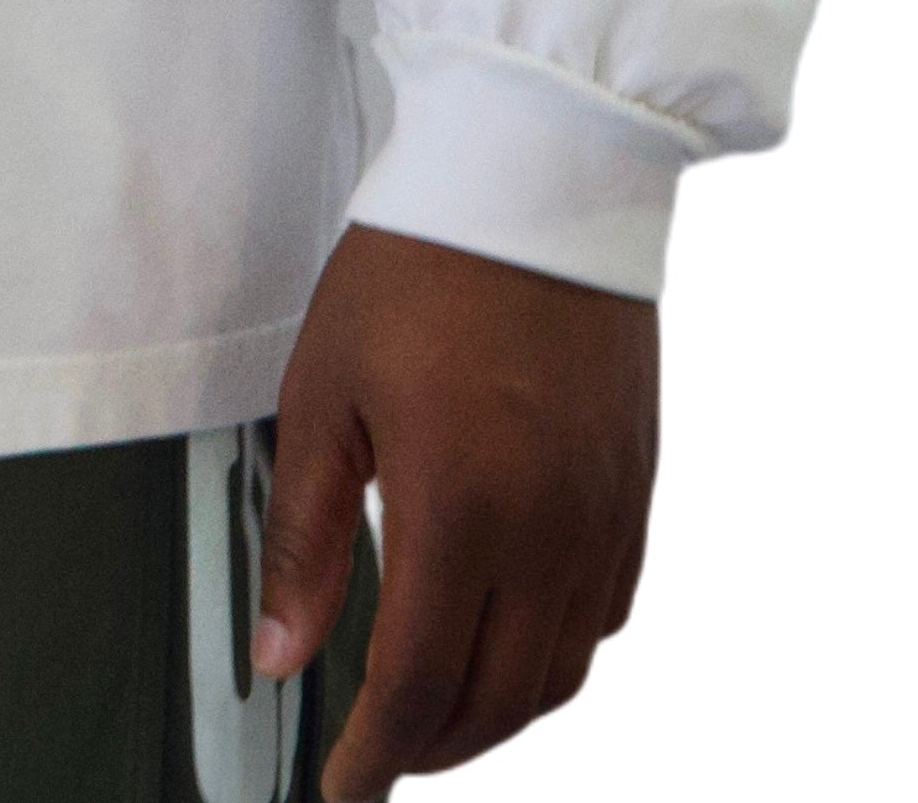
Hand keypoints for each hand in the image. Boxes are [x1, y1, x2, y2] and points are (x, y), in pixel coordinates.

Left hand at [252, 223, 657, 797]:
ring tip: (433, 710)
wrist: (536, 177)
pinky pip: (603, 616)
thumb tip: (282, 655)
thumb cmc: (417, 267)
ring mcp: (603, 517)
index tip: (340, 792)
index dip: (375, 759)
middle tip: (374, 751)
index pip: (419, 689)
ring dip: (494, 712)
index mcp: (460, 509)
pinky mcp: (635, 492)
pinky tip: (506, 637)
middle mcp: (547, 532)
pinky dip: (552, 655)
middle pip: (495, 701)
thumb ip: (304, 538)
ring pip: (558, 673)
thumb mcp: (323, 391)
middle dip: (430, 746)